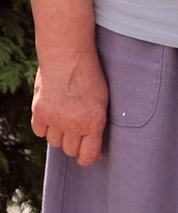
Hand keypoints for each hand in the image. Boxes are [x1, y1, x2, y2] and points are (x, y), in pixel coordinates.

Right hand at [31, 46, 106, 166]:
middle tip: (80, 132)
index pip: (87, 156)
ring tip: (67, 120)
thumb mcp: (103, 99)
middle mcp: (73, 124)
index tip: (92, 153)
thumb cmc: (91, 74)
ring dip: (61, 135)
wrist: (68, 54)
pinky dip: (45, 127)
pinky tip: (53, 116)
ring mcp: (54, 119)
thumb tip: (94, 142)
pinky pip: (40, 132)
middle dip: (76, 144)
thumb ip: (97, 121)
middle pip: (70, 151)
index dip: (90, 158)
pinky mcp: (38, 112)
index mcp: (94, 121)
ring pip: (54, 142)